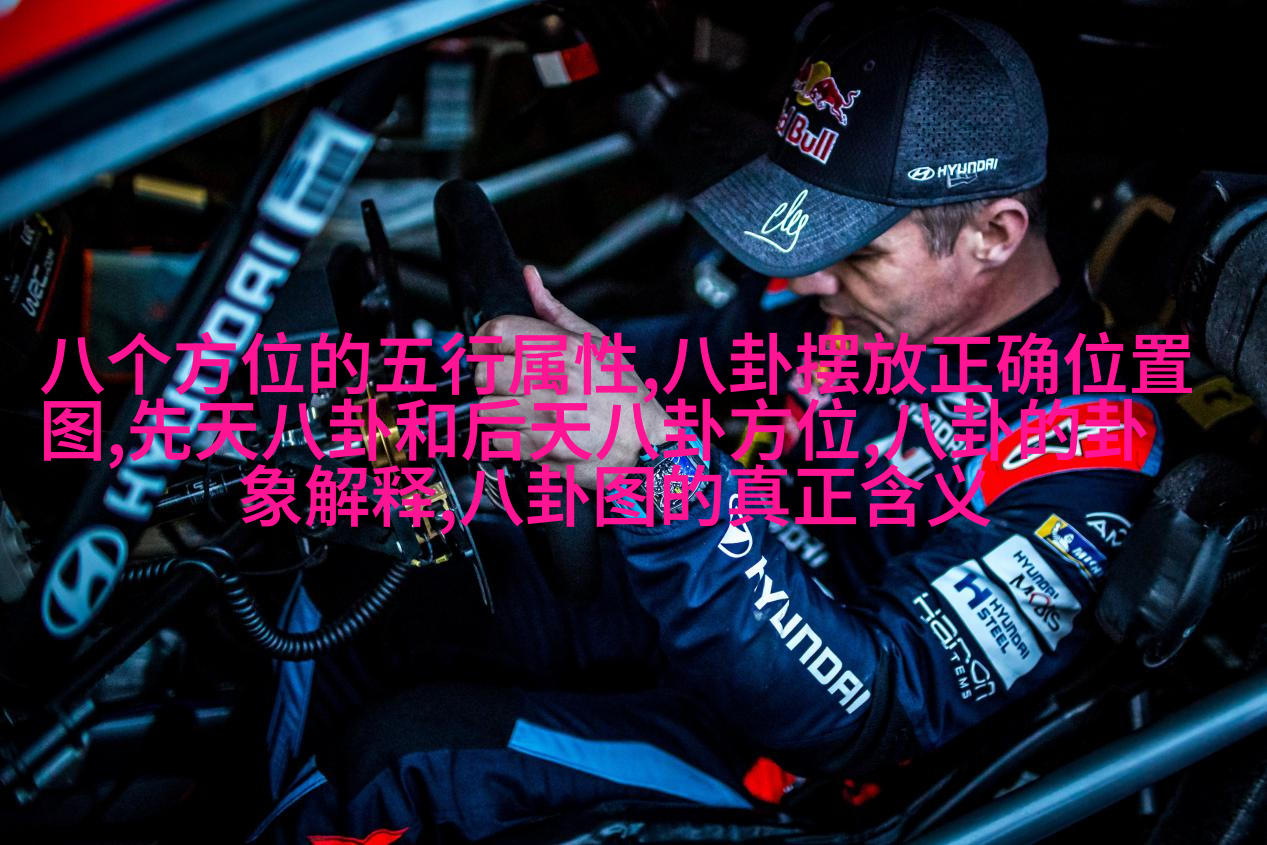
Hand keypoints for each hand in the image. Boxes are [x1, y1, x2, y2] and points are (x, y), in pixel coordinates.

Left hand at [474, 266, 667, 488]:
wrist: (644, 444)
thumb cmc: (622, 393)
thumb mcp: (596, 342)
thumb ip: (555, 312)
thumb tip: (529, 277)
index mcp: (565, 347)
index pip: (496, 332)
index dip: (484, 342)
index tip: (488, 351)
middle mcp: (554, 379)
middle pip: (484, 372)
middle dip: (490, 379)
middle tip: (507, 383)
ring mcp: (545, 416)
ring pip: (487, 408)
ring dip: (499, 410)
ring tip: (523, 409)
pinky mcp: (540, 448)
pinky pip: (498, 439)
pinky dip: (508, 438)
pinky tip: (530, 430)